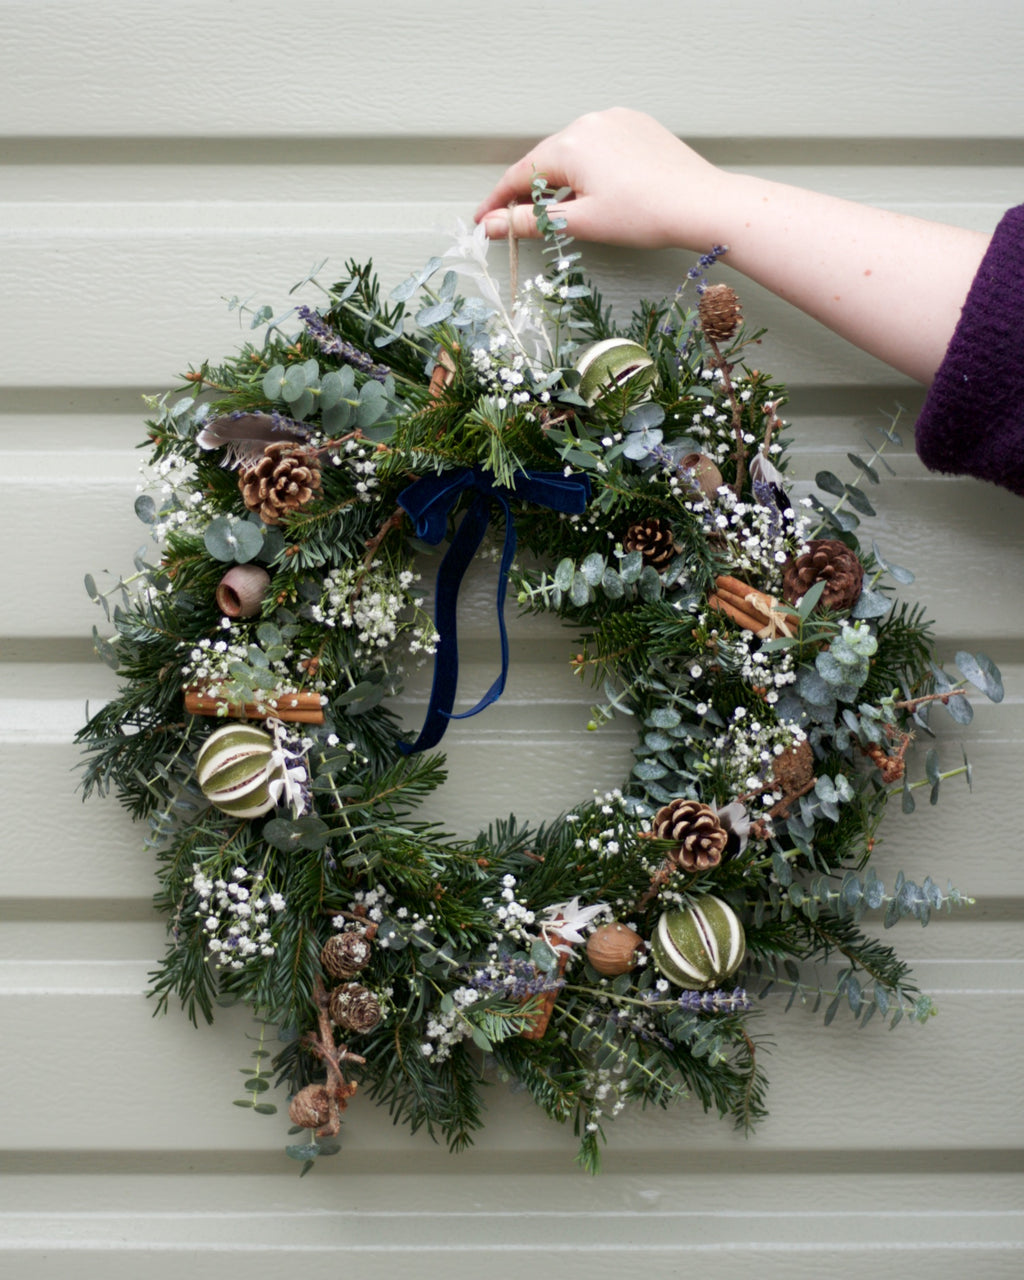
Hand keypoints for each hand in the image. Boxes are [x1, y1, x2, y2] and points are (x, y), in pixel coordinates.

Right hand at [474, 108, 723, 249]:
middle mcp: (590, 123)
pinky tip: (590, 193)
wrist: (700, 204)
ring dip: (558, 181)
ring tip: (555, 213)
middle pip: (545, 161)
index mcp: (571, 144)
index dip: (498, 201)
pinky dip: (586, 169)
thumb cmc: (645, 214)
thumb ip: (531, 222)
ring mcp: (615, 120)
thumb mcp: (580, 222)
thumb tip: (493, 226)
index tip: (483, 220)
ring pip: (572, 154)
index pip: (520, 174)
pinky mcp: (636, 126)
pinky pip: (598, 147)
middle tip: (514, 222)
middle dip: (528, 192)